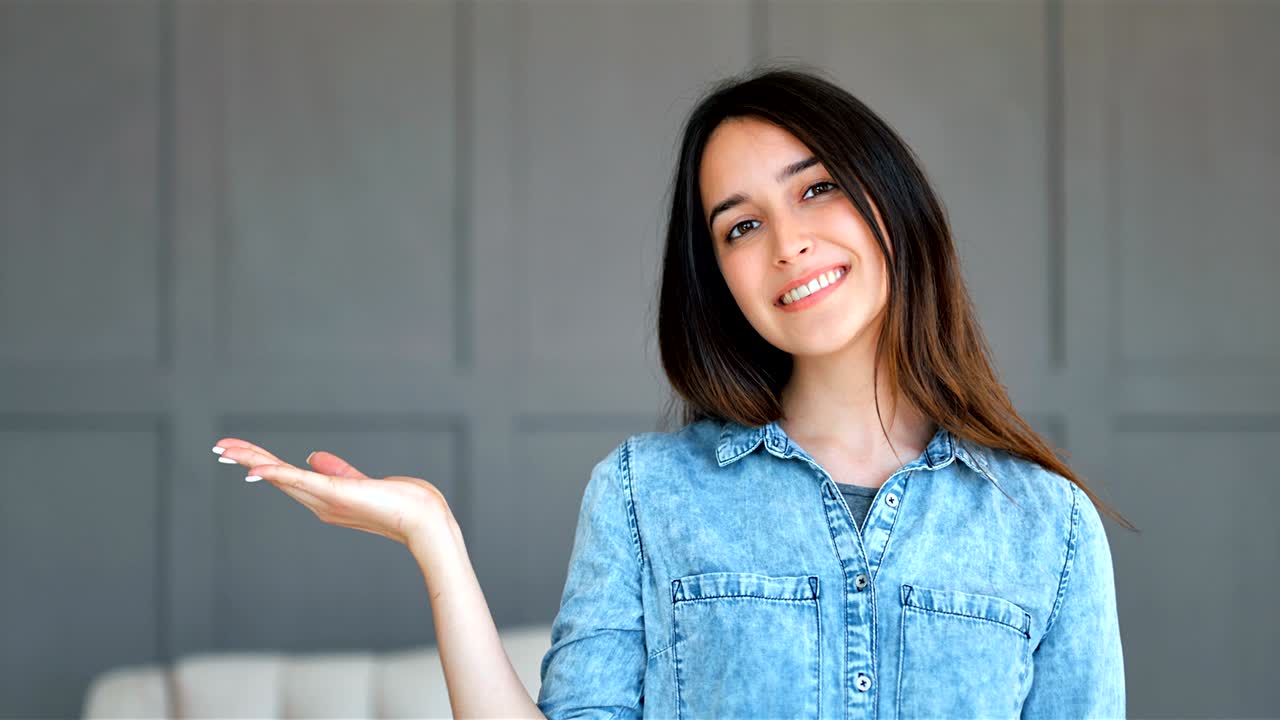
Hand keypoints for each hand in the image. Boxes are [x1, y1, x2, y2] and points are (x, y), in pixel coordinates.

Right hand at [212, 437, 447, 548]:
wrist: (423, 519)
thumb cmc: (400, 503)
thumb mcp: (360, 481)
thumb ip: (336, 470)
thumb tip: (313, 456)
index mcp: (323, 498)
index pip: (285, 475)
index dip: (260, 462)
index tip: (235, 450)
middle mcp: (319, 502)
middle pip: (275, 476)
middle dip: (246, 460)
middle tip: (217, 447)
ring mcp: (325, 499)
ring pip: (280, 476)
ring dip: (252, 462)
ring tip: (225, 450)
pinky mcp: (335, 494)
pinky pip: (300, 481)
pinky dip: (277, 474)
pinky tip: (255, 469)